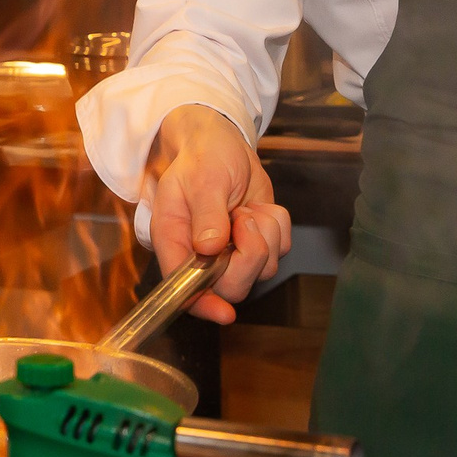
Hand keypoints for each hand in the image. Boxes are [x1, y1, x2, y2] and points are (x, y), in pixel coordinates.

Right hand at [141, 104, 292, 323]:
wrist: (224, 144)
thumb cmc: (203, 158)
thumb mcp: (202, 178)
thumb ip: (206, 212)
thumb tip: (209, 248)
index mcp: (174, 240)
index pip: (183, 287)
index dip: (203, 303)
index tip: (225, 312)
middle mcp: (201, 255)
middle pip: (231, 286)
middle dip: (249, 255)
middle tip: (244, 219)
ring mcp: (233, 253)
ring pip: (262, 269)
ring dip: (265, 234)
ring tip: (246, 208)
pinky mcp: (259, 244)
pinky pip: (281, 251)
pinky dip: (277, 226)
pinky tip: (259, 207)